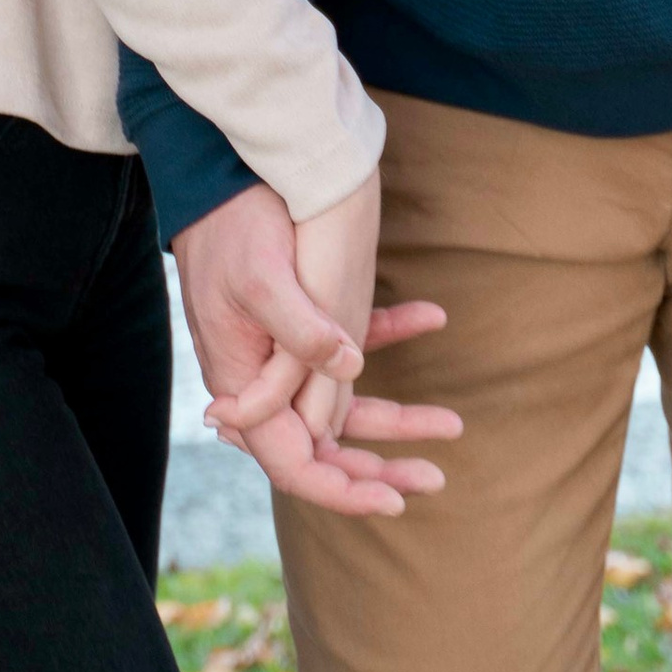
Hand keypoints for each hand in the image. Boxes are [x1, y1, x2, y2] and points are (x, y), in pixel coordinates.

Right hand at [177, 181, 456, 518]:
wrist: (219, 171)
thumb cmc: (232, 224)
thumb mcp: (262, 277)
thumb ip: (301, 330)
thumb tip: (352, 368)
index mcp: (244, 385)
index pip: (292, 464)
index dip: (342, 489)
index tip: (393, 499)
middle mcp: (263, 382)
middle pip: (324, 447)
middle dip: (380, 468)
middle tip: (436, 476)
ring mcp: (284, 354)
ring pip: (344, 406)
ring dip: (397, 417)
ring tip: (452, 423)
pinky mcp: (304, 320)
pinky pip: (349, 345)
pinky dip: (391, 336)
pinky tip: (431, 316)